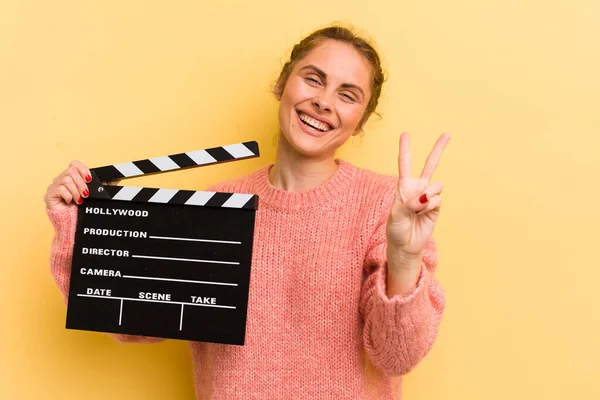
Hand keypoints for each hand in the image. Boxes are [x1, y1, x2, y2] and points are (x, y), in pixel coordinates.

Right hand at [44, 160, 92, 210]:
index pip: (74, 164)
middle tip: (85, 194)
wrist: (68, 219)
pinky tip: (69, 201)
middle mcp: (60, 179)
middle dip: (81, 183)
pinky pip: (61, 189)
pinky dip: (68, 196)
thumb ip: (86, 185)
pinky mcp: (49, 195)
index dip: (83, 169)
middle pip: (71, 171)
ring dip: (76, 191)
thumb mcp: (84, 193)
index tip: (89, 179)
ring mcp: (53, 186)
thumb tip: (91, 180)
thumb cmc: (76, 206)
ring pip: (66, 180)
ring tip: (78, 200)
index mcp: (69, 177)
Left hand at [386, 132, 449, 257]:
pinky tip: (423, 214)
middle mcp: (418, 188)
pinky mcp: (437, 206)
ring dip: (427, 197)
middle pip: (430, 165)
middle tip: (447, 134)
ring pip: (436, 186)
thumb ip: (409, 203)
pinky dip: (429, 206)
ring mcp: (429, 196)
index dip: (405, 149)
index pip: (404, 164)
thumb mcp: (396, 215)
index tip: (405, 134)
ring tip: (417, 209)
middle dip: (439, 149)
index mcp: (404, 186)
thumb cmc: (396, 229)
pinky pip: (437, 200)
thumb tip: (426, 195)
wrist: (406, 245)